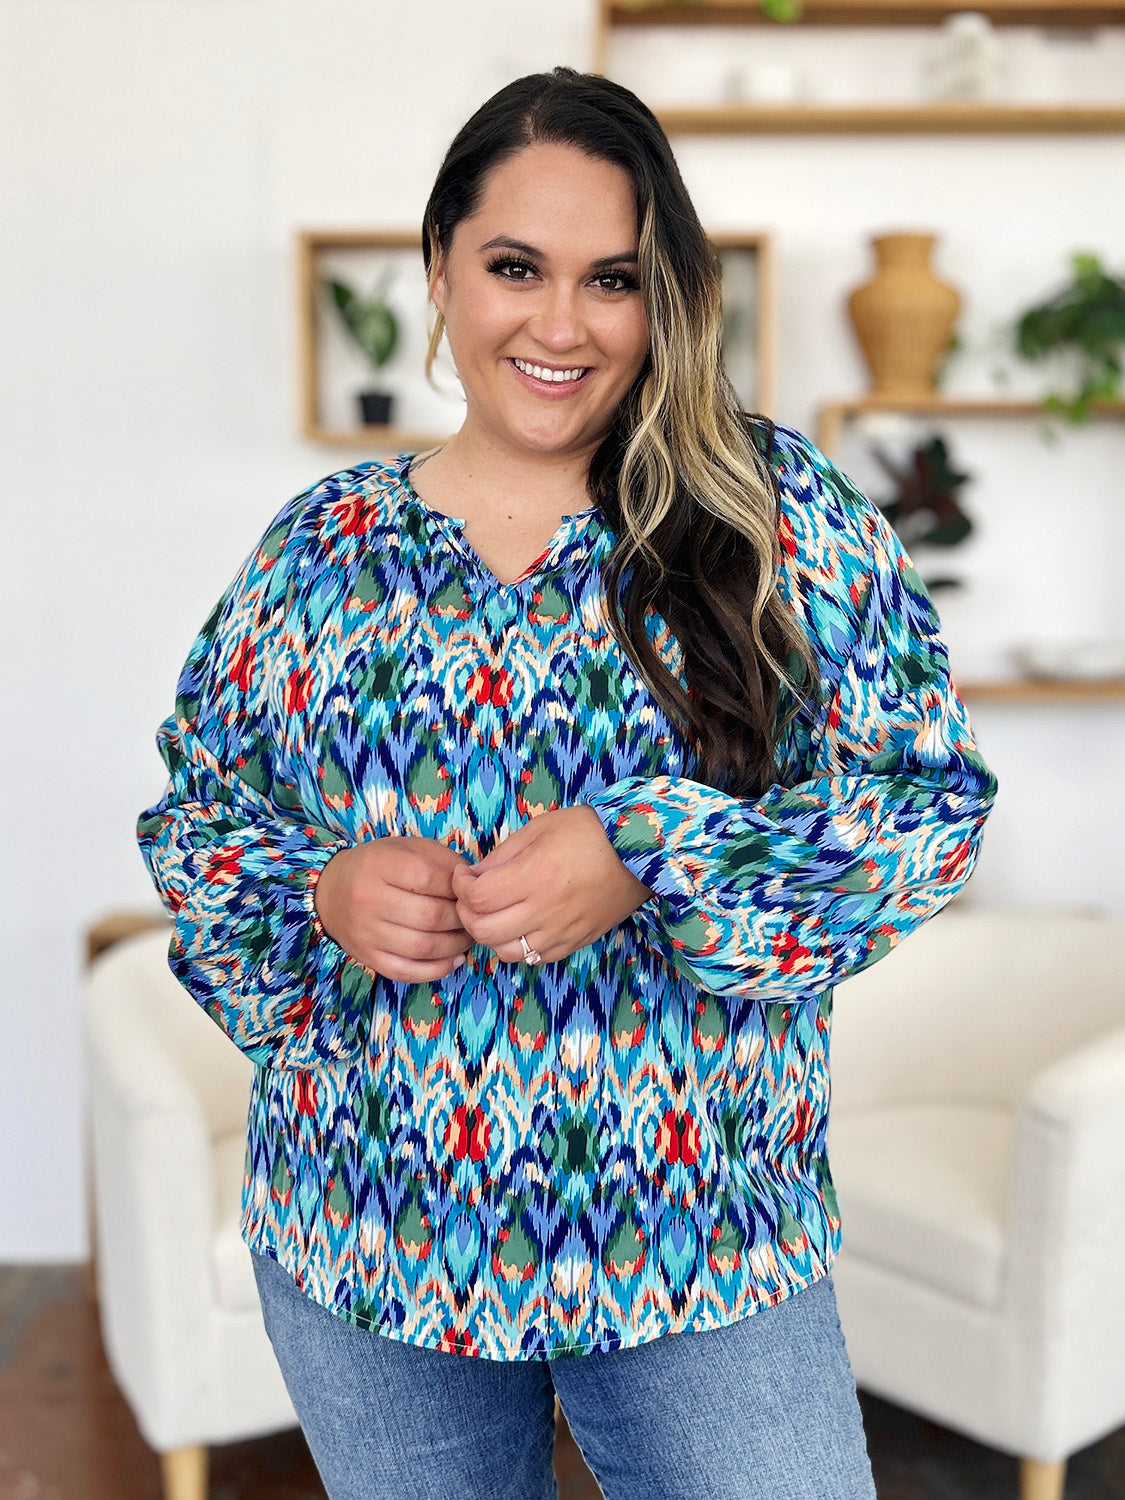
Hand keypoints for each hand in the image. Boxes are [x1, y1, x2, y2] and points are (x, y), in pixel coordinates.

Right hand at [313, 836, 474, 982]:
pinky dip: (436, 970)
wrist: (330, 892)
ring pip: (422, 947)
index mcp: (380, 865)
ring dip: (455, 945)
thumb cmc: (379, 866)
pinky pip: (407, 971)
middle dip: (461, 919)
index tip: (468, 891)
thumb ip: (442, 860)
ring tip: (467, 937)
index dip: (458, 887)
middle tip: (474, 917)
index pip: (429, 879)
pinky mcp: (367, 958)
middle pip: (430, 916)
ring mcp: (366, 933)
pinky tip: (454, 959)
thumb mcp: (408, 848)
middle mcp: (369, 900)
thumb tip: (473, 881)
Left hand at [450, 806, 654, 965]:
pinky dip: (520, 946)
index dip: (460, 886)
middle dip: (466, 914)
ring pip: (505, 953)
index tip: (464, 874)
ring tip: (496, 914)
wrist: (639, 852)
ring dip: (492, 935)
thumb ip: (502, 855)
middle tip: (472, 897)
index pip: (476, 898)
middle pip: (483, 931)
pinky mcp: (575, 943)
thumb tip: (474, 876)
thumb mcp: (538, 829)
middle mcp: (544, 910)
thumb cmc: (587, 831)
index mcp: (533, 876)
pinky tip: (523, 926)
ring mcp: (560, 931)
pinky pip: (535, 958)